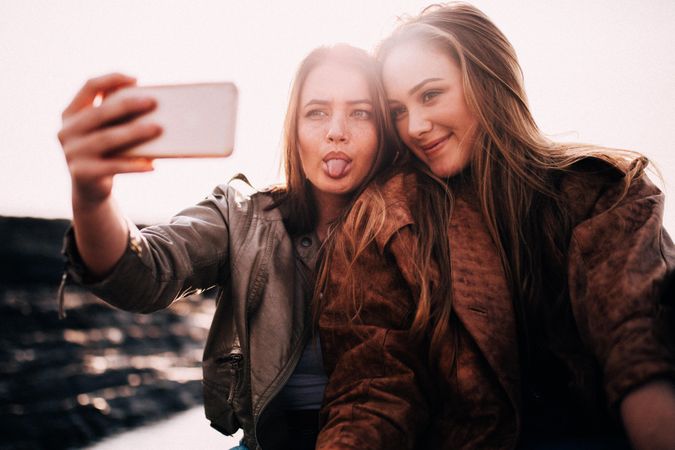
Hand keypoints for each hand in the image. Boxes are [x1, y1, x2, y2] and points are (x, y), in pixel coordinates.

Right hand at [58, 73, 161, 206]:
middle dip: (127, 105)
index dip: (111, 79)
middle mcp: (66, 131)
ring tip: (158, 129)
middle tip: (152, 103)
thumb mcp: (104, 130)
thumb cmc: (105, 152)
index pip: (89, 86)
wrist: (90, 189)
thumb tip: (149, 99)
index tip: (136, 79)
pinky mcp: (82, 173)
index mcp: (70, 113)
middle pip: (99, 113)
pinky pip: (113, 166)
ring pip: (107, 138)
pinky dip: (134, 165)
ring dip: (134, 132)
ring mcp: (72, 153)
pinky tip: (152, 164)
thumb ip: (115, 114)